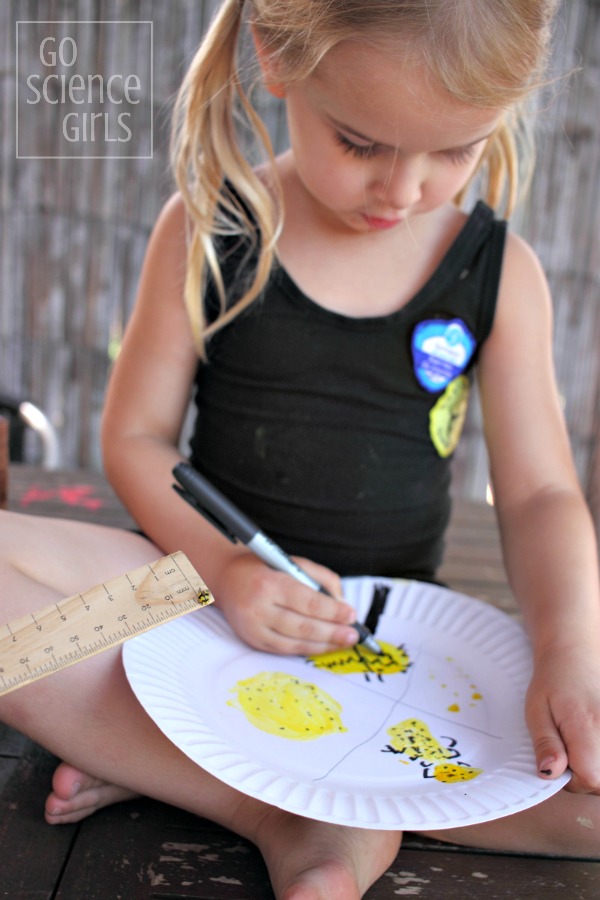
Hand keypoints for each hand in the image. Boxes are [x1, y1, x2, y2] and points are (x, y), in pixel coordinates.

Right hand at [212, 553, 359, 654]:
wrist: (227, 580)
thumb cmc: (265, 569)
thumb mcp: (292, 563)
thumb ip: (320, 579)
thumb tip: (341, 603)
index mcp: (270, 583)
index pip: (307, 601)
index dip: (332, 611)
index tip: (351, 614)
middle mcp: (259, 608)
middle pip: (303, 625)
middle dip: (332, 632)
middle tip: (353, 634)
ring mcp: (254, 628)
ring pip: (295, 642)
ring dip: (323, 644)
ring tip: (344, 642)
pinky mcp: (253, 641)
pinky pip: (285, 649)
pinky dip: (307, 649)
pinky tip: (324, 646)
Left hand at [526, 644, 599, 792]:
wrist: (577, 652)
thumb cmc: (554, 679)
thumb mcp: (537, 710)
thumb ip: (546, 744)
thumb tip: (549, 774)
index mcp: (588, 727)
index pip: (590, 779)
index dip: (571, 778)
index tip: (558, 759)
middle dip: (587, 776)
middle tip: (570, 750)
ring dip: (597, 767)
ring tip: (583, 743)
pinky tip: (592, 740)